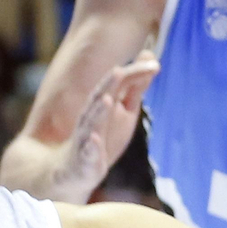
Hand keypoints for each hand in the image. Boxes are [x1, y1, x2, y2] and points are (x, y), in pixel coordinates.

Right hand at [50, 51, 159, 202]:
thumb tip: (150, 54)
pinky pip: (85, 154)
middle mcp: (91, 118)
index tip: (155, 65)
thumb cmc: (102, 136)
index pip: (118, 85)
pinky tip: (94, 140)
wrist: (72, 173)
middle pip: (99, 98)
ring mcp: (84, 140)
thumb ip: (136, 86)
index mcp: (102, 104)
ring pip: (90, 124)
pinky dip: (90, 147)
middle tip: (119, 70)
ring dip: (98, 112)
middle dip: (108, 85)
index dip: (134, 75)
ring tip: (107, 100)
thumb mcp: (124, 110)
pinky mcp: (82, 162)